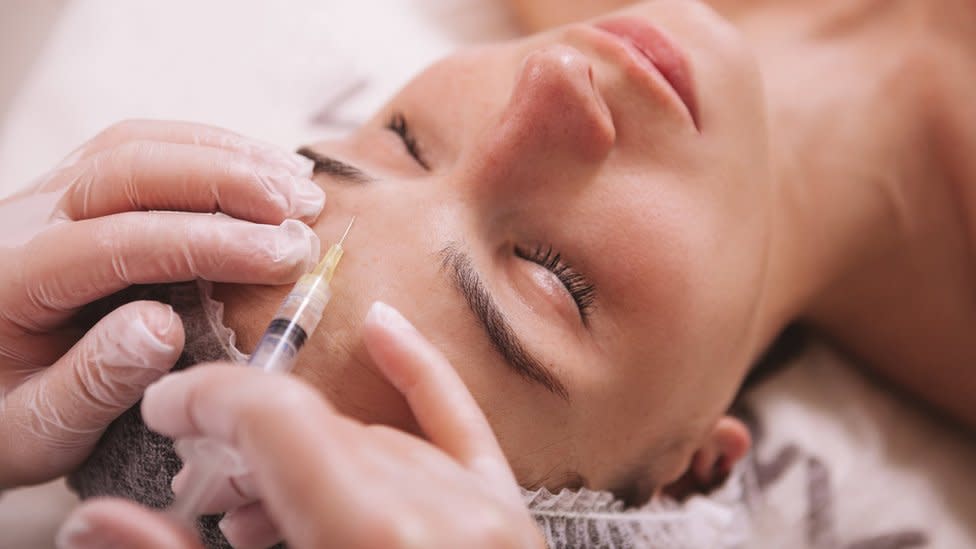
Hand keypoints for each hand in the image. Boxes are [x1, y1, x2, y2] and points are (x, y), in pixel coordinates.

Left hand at [0, 120, 324, 488]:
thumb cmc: (6, 417)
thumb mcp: (40, 429)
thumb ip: (94, 382)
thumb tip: (162, 327)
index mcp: (11, 280)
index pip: (121, 242)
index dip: (212, 244)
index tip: (284, 258)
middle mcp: (23, 221)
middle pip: (129, 170)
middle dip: (228, 183)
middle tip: (302, 211)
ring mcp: (46, 197)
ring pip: (138, 146)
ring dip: (226, 155)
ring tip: (299, 184)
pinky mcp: (72, 192)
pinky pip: (140, 148)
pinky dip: (208, 149)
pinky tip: (260, 168)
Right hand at [57, 302, 545, 548]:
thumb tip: (103, 523)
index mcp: (381, 544)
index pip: (281, 423)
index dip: (209, 403)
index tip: (167, 411)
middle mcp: (446, 520)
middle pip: (323, 434)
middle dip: (244, 445)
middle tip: (197, 482)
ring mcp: (489, 519)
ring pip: (375, 442)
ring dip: (306, 451)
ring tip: (255, 495)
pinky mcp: (510, 527)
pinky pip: (465, 432)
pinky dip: (422, 380)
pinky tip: (385, 334)